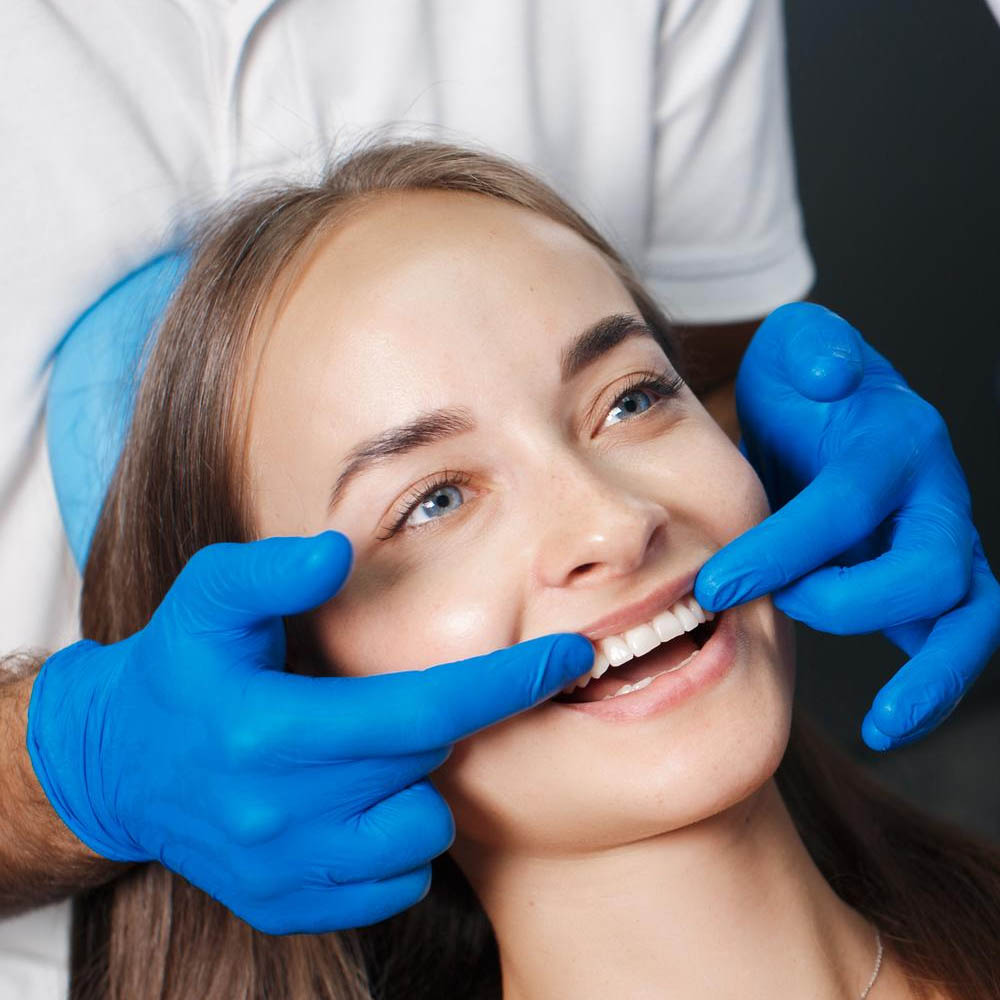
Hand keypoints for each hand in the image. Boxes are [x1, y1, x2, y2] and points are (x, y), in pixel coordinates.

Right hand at [26, 532, 591, 932]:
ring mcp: (284, 871)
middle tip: (392, 698)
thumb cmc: (177, 668)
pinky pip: (391, 883)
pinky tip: (349, 803)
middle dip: (442, 725)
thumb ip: (272, 571)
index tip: (572, 656)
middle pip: (427, 768)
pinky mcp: (286, 906)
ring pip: (419, 834)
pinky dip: (391, 840)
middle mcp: (281, 816)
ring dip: (413, 787)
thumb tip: (340, 551)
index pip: (421, 711)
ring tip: (360, 754)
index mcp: (271, 732)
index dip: (505, 683)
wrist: (116, 767)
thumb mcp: (207, 597)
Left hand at [694, 303, 999, 750]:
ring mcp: (942, 543)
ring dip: (932, 676)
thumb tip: (831, 376)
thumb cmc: (805, 387)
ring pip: (971, 616)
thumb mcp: (799, 349)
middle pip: (927, 566)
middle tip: (775, 610)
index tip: (711, 587)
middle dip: (844, 602)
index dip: (780, 550)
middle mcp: (933, 496)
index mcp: (895, 441)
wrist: (828, 414)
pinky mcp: (933, 584)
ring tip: (884, 727)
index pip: (844, 505)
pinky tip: (894, 725)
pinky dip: (933, 686)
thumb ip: (814, 349)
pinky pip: (954, 640)